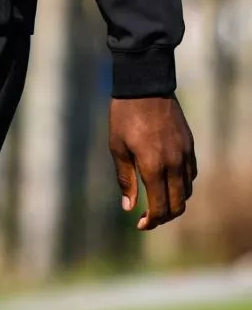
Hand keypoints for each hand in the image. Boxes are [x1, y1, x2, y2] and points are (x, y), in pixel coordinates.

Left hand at [110, 95, 196, 230]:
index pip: (160, 207)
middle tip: (150, 218)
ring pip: (187, 190)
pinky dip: (182, 184)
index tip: (141, 224)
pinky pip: (191, 173)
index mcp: (153, 166)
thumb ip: (126, 179)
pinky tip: (168, 181)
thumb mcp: (117, 146)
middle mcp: (173, 163)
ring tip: (158, 200)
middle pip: (178, 205)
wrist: (144, 85)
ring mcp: (185, 153)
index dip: (152, 221)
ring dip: (175, 201)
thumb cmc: (124, 115)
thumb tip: (129, 207)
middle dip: (165, 217)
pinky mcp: (189, 144)